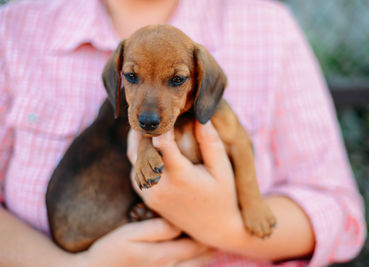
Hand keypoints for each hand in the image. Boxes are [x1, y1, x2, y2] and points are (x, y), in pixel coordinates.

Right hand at [75, 218, 211, 266]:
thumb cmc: (108, 252)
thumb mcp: (130, 235)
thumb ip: (158, 229)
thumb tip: (179, 222)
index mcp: (163, 256)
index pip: (195, 245)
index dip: (207, 235)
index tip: (218, 223)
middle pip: (198, 261)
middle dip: (210, 247)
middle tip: (220, 234)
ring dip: (204, 260)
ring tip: (213, 248)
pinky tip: (193, 263)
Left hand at [127, 122, 246, 250]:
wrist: (215, 229)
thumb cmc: (223, 195)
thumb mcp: (222, 168)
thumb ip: (210, 141)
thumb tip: (200, 115)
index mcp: (180, 176)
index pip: (161, 142)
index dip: (163, 124)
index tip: (169, 112)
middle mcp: (160, 186)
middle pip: (139, 148)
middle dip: (145, 129)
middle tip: (153, 114)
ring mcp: (150, 194)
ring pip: (133, 159)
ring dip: (139, 141)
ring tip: (150, 126)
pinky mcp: (147, 199)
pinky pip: (136, 172)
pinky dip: (140, 157)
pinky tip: (151, 147)